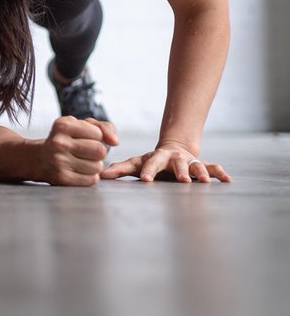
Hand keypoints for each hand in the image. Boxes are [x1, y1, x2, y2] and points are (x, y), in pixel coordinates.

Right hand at [39, 116, 119, 185]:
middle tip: (85, 152)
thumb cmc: (66, 140)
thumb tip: (115, 142)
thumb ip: (104, 127)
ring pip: (97, 167)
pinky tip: (78, 172)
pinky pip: (91, 180)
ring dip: (94, 166)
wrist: (40, 159)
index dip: (96, 138)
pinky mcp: (61, 178)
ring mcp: (59, 161)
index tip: (84, 139)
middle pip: (100, 151)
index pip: (98, 134)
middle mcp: (59, 142)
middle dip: (98, 153)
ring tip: (80, 162)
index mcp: (63, 125)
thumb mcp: (81, 126)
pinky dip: (89, 177)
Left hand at [101, 140, 230, 182]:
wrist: (174, 148)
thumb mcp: (136, 163)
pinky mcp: (202, 165)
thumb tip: (101, 175)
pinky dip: (219, 172)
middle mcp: (174, 158)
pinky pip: (212, 167)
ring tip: (205, 181)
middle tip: (182, 180)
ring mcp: (189, 161)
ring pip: (196, 165)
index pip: (151, 164)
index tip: (146, 181)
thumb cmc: (150, 161)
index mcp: (157, 158)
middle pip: (177, 163)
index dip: (148, 171)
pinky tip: (228, 179)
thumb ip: (120, 169)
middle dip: (180, 171)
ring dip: (201, 172)